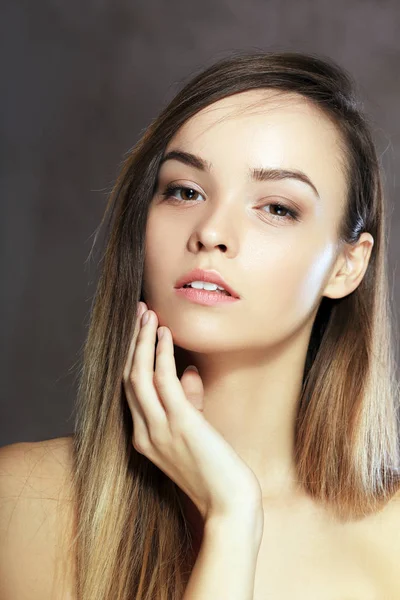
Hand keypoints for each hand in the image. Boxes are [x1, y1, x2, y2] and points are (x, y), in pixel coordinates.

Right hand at [123, 302, 262, 521]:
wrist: (230, 505)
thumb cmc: (217, 472)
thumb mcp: (195, 434)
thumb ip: (187, 403)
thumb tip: (186, 371)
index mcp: (145, 438)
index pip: (130, 391)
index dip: (132, 358)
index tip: (139, 331)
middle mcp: (144, 433)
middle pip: (128, 378)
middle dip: (132, 343)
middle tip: (138, 312)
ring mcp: (159, 430)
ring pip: (138, 376)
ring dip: (142, 341)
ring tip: (147, 314)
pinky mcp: (180, 425)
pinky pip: (163, 381)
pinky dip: (161, 354)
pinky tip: (165, 333)